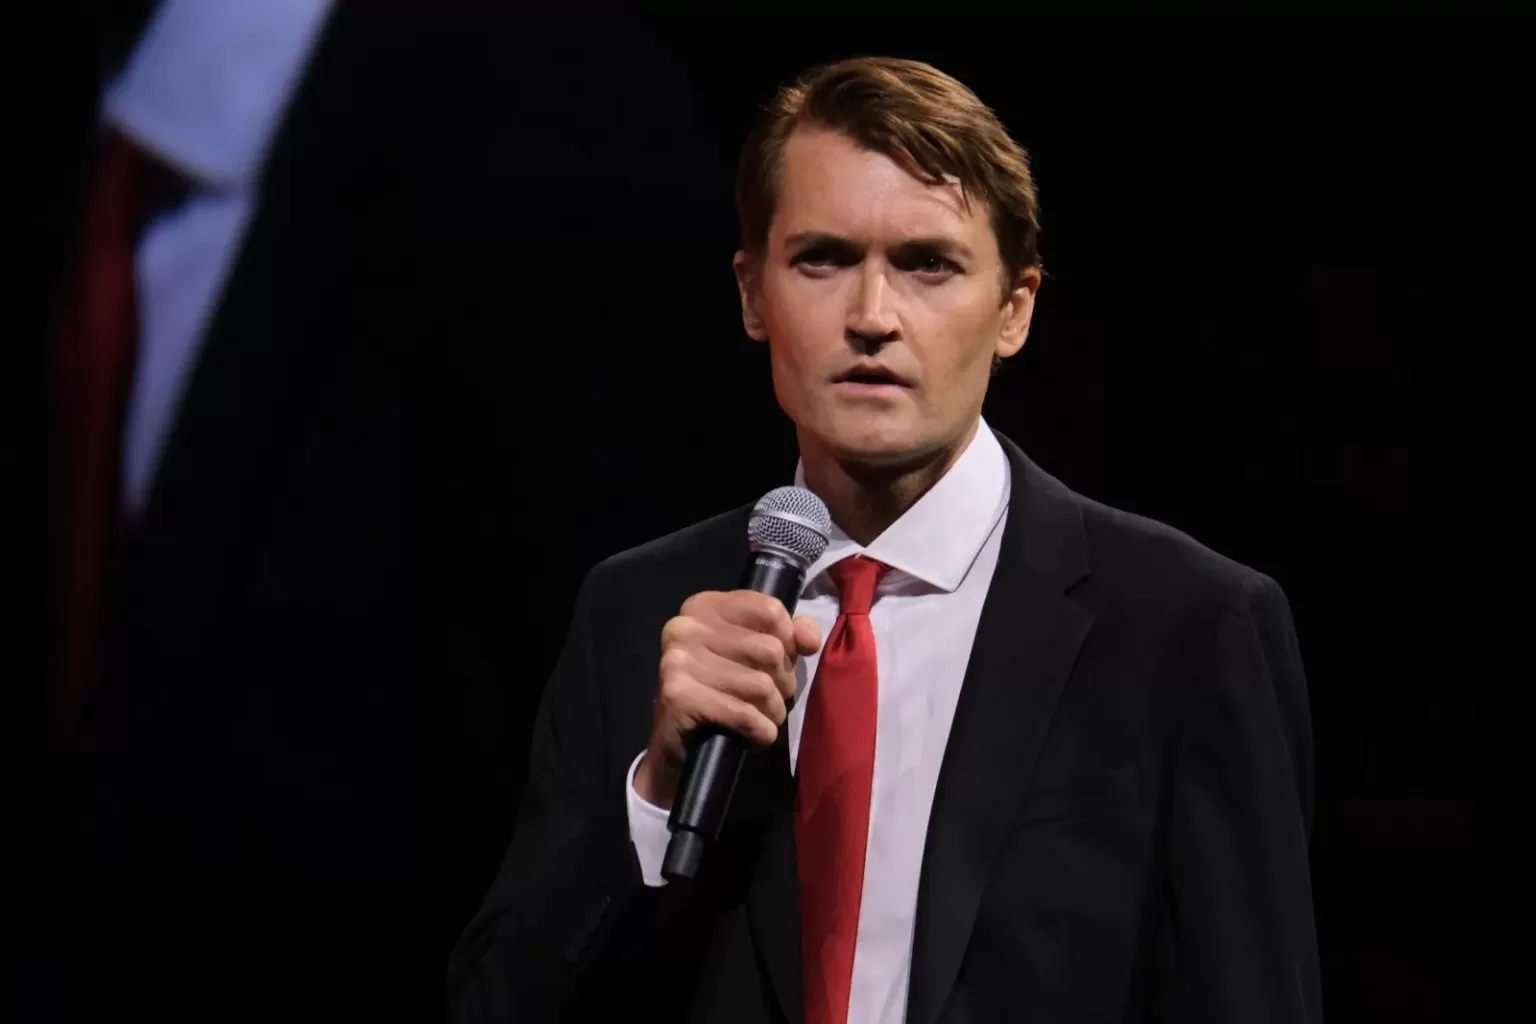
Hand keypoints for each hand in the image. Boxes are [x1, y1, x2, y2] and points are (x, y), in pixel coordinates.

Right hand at [634, 590, 821, 809]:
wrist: (682, 745)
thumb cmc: (725, 692)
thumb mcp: (758, 655)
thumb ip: (791, 636)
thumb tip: (810, 640)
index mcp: (704, 606)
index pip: (771, 611)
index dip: (788, 642)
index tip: (777, 664)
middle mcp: (685, 626)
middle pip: (770, 649)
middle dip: (782, 683)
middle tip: (769, 699)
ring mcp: (677, 660)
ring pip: (761, 686)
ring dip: (772, 711)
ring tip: (760, 717)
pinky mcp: (677, 696)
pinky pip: (744, 715)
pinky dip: (760, 732)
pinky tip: (751, 735)